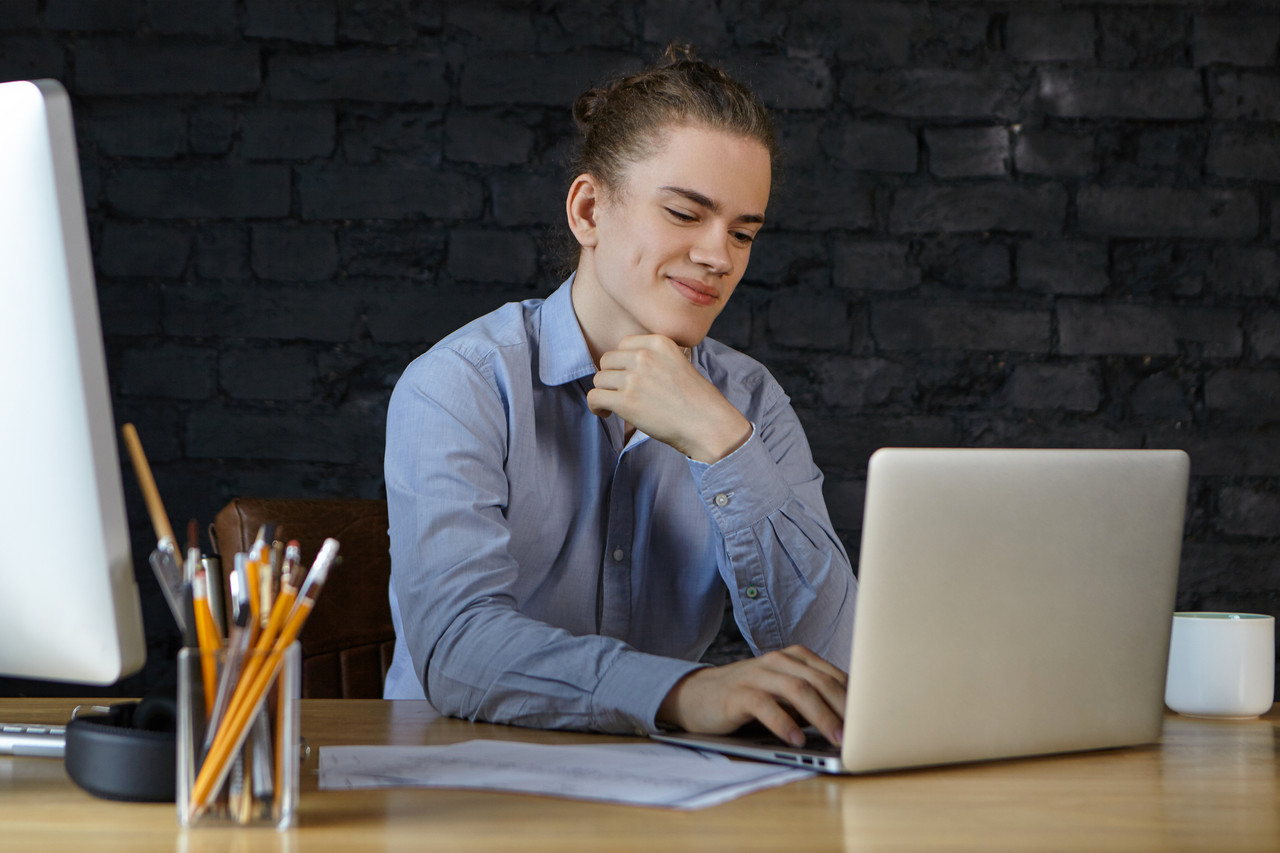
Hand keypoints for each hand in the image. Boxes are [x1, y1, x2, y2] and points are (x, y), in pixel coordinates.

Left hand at [587, 335, 750, 462]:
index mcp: (659, 343)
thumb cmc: (697, 400)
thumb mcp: (679, 363)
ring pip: (599, 379)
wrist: (708, 424)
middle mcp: (644, 357)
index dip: (623, 363)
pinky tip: (606, 414)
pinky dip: (596, 407)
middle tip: (622, 393)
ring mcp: (634, 379)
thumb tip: (625, 366)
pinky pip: (595, 397)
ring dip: (604, 393)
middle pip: (607, 360)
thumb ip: (655, 358)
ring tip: (614, 406)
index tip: (629, 377)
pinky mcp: (626, 401)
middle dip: (612, 377)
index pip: (623, 344)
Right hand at [656, 646, 846, 746]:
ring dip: (821, 717)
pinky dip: (784, 724)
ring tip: (835, 739)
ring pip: (798, 691)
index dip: (855, 698)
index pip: (833, 675)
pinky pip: (765, 706)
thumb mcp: (783, 693)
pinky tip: (796, 740)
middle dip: (844, 708)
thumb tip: (850, 720)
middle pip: (820, 681)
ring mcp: (757, 675)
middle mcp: (778, 661)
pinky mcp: (738, 693)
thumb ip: (811, 698)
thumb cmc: (747, 697)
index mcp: (795, 658)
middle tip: (860, 734)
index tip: (872, 720)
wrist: (696, 695)